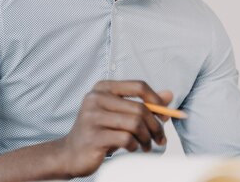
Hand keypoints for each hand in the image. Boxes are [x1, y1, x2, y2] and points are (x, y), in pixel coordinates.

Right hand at [56, 80, 172, 177]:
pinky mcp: (93, 137)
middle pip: (139, 108)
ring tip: (147, 146)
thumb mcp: (120, 114)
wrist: (70, 154)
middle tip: (160, 138)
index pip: (138, 86)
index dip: (156, 99)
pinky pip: (126, 139)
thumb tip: (169, 95)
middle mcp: (95, 98)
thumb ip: (143, 103)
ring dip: (146, 137)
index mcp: (103, 88)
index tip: (165, 115)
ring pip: (134, 124)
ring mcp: (92, 117)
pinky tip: (133, 148)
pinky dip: (135, 145)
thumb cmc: (99, 131)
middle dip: (155, 125)